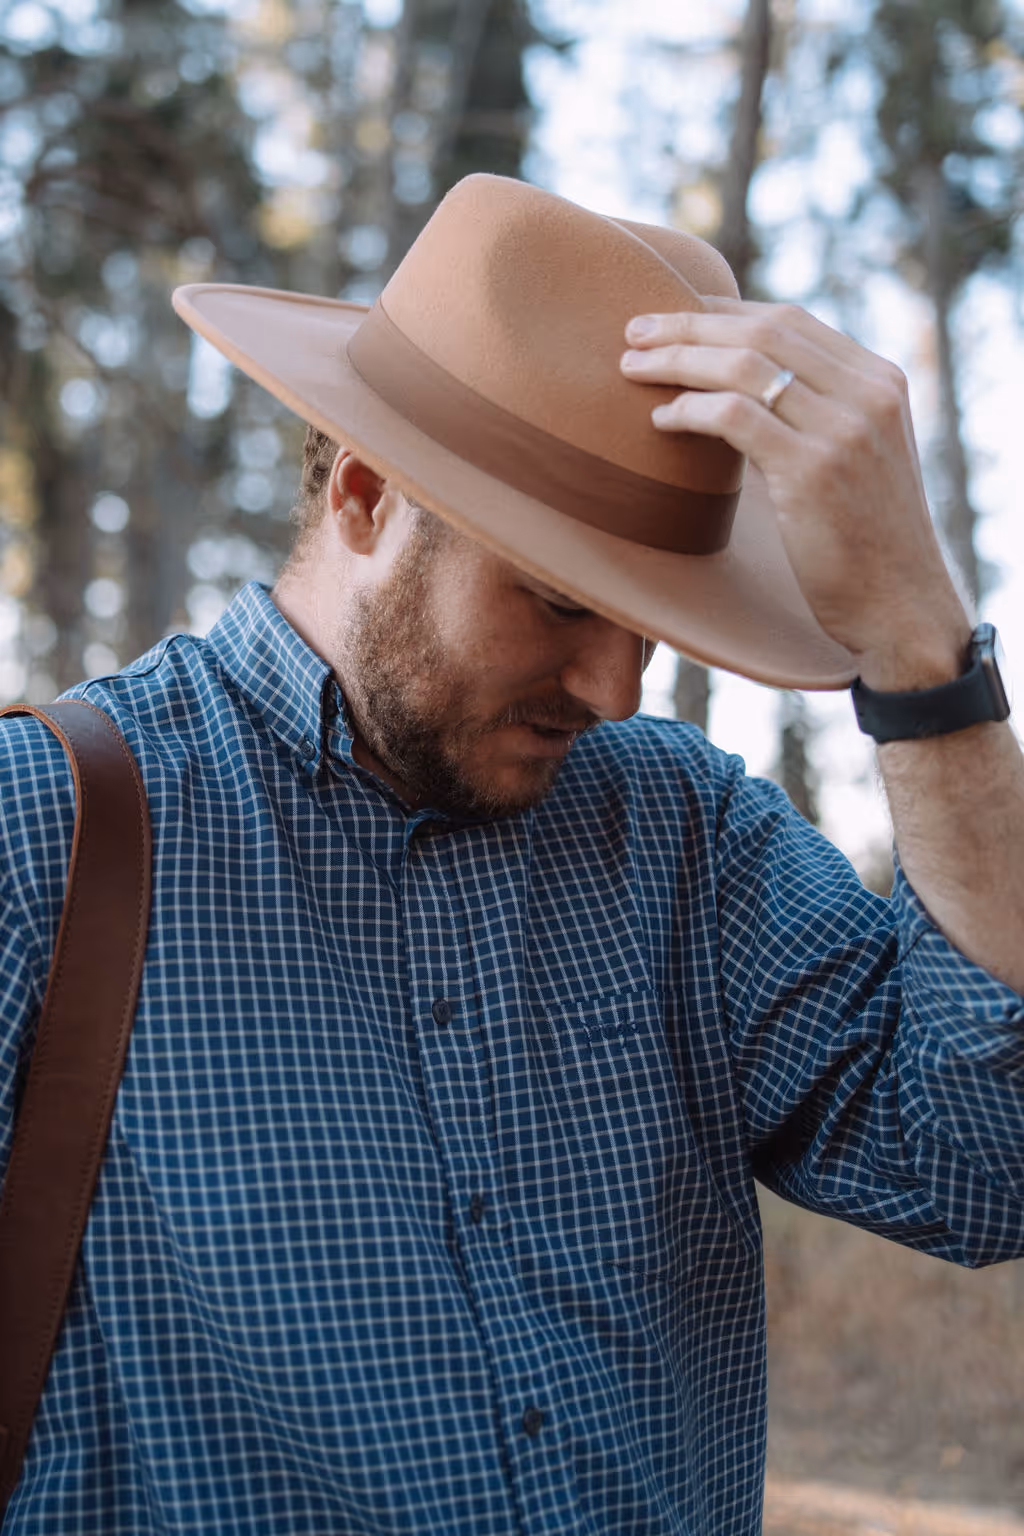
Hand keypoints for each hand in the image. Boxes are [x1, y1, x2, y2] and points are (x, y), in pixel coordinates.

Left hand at [620, 298, 971, 689]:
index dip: (723, 312)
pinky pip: (734, 416)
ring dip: (677, 360)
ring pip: (743, 365)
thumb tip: (734, 395)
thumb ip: (814, 417)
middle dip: (689, 324)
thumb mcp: (853, 459)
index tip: (673, 315)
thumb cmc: (863, 542)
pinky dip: (690, 410)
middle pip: (762, 331)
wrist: (900, 604)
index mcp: (879, 380)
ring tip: (631, 368)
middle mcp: (868, 393)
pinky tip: (661, 421)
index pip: (790, 320)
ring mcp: (845, 428)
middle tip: (633, 328)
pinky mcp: (814, 470)